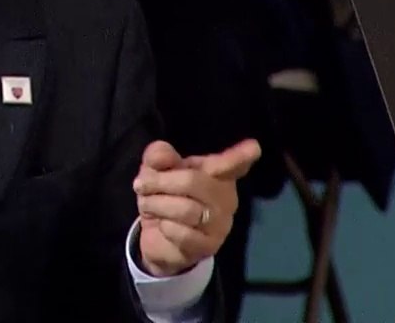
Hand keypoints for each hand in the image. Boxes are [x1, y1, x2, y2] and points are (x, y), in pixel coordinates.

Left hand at [134, 138, 261, 276]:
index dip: (240, 156)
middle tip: (141, 184)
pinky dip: (165, 226)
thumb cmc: (165, 197)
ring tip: (147, 204)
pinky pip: (183, 233)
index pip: (231, 165)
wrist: (160, 239)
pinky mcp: (209, 246)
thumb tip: (162, 154)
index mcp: (217, 174)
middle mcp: (226, 198)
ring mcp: (220, 224)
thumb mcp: (156, 171)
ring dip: (157, 204)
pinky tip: (163, 225)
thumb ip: (158, 157)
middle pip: (193, 181)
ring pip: (186, 208)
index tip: (253, 147)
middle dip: (161, 181)